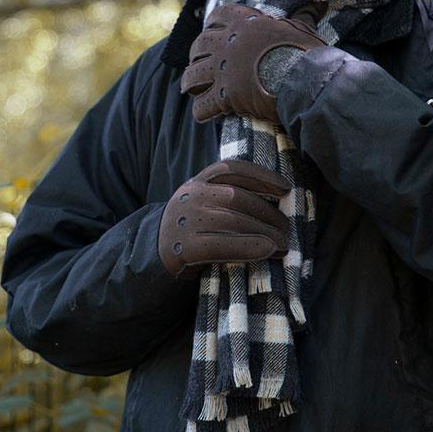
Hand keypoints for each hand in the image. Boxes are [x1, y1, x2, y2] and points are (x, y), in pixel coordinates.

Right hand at [158, 159, 292, 279]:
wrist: (145, 262)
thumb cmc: (185, 237)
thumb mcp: (200, 210)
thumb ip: (225, 202)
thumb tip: (274, 207)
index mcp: (196, 183)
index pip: (232, 169)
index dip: (262, 176)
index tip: (286, 188)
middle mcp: (190, 196)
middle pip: (237, 198)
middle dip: (268, 213)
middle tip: (287, 230)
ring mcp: (185, 221)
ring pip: (233, 220)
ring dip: (265, 233)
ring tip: (283, 245)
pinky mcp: (183, 247)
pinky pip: (222, 244)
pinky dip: (249, 247)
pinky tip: (267, 250)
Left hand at [180, 1, 326, 123]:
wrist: (304, 81)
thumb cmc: (305, 53)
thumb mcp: (303, 29)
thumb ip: (303, 16)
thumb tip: (317, 3)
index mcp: (244, 24)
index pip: (219, 16)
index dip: (213, 24)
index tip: (212, 31)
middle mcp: (227, 44)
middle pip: (199, 45)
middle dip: (196, 54)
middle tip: (199, 63)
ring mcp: (222, 69)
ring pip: (192, 74)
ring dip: (190, 82)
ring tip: (191, 88)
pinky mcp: (224, 96)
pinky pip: (203, 106)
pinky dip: (201, 111)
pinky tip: (204, 114)